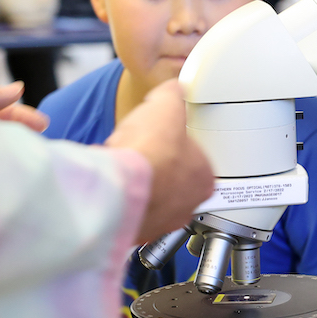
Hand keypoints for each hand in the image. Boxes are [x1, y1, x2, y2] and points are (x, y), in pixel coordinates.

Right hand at [104, 80, 213, 242]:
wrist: (116, 186)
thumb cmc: (149, 153)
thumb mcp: (167, 104)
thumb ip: (172, 94)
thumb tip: (172, 88)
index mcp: (204, 178)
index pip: (196, 157)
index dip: (178, 142)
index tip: (166, 136)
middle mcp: (185, 205)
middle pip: (174, 179)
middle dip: (158, 162)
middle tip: (144, 149)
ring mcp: (159, 221)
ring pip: (150, 195)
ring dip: (138, 179)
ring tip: (125, 162)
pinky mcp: (132, 229)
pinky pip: (126, 208)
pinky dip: (118, 194)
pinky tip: (112, 179)